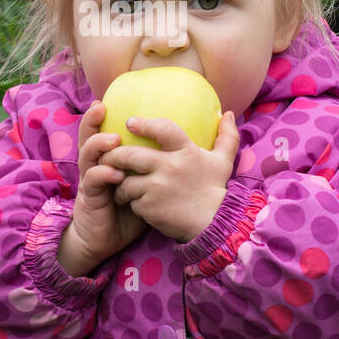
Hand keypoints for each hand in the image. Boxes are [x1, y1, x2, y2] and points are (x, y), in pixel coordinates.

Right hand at [57, 101, 148, 276]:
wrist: (107, 239)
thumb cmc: (128, 210)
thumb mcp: (143, 186)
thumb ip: (154, 167)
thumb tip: (186, 150)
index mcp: (108, 160)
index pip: (102, 133)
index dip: (101, 117)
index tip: (108, 99)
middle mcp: (96, 166)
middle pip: (88, 138)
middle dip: (91, 121)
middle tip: (100, 107)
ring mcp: (91, 182)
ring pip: (88, 157)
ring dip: (99, 146)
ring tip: (113, 139)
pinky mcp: (91, 198)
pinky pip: (94, 182)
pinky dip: (104, 175)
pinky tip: (116, 174)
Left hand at [101, 111, 239, 242]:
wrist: (214, 225)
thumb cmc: (216, 190)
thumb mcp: (224, 161)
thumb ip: (227, 136)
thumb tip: (229, 113)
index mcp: (186, 151)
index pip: (162, 129)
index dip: (144, 124)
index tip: (130, 122)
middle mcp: (169, 166)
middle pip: (129, 154)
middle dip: (114, 154)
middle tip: (109, 156)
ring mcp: (157, 187)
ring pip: (125, 180)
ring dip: (119, 182)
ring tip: (119, 184)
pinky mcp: (149, 206)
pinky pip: (130, 200)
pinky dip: (129, 201)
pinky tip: (132, 202)